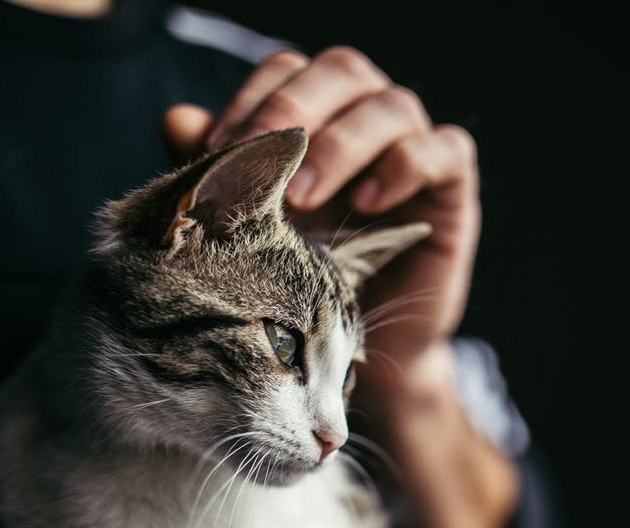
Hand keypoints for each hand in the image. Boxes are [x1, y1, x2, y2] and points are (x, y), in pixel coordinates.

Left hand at [163, 47, 513, 527]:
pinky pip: (446, 149)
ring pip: (393, 106)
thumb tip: (177, 120)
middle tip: (261, 162)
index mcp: (314, 114)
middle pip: (343, 71)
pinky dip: (406, 166)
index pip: (287, 69)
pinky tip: (369, 204)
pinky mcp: (452, 186)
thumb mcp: (249, 234)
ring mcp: (414, 147)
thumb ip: (221, 178)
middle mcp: (365, 118)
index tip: (220, 149)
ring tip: (304, 198)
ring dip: (343, 144)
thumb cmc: (299, 286)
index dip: (255, 98)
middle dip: (296, 110)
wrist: (360, 356)